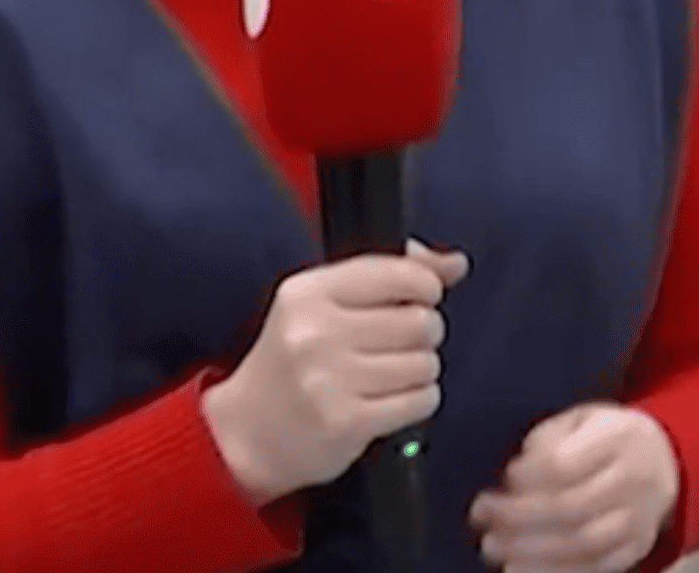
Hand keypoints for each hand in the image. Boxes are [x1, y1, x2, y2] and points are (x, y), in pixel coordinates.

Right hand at [201, 241, 468, 503]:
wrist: (243, 435)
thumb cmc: (292, 363)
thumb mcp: (322, 304)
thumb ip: (390, 273)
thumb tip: (455, 263)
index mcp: (308, 293)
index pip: (399, 273)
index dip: (426, 286)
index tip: (422, 298)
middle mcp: (315, 333)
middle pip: (420, 321)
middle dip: (423, 334)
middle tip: (399, 346)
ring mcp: (329, 380)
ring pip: (424, 362)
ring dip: (420, 371)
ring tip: (391, 376)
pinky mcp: (347, 422)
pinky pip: (420, 401)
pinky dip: (418, 401)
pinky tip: (392, 401)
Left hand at [470, 403, 678, 572]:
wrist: (665, 460)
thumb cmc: (607, 437)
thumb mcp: (581, 418)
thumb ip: (549, 438)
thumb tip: (517, 478)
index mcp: (619, 436)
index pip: (565, 463)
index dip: (528, 475)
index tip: (506, 477)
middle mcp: (635, 479)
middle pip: (571, 507)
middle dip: (518, 517)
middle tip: (483, 516)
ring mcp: (639, 518)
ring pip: (583, 543)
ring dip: (531, 550)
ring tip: (493, 547)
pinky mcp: (637, 547)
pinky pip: (595, 568)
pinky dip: (555, 572)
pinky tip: (519, 569)